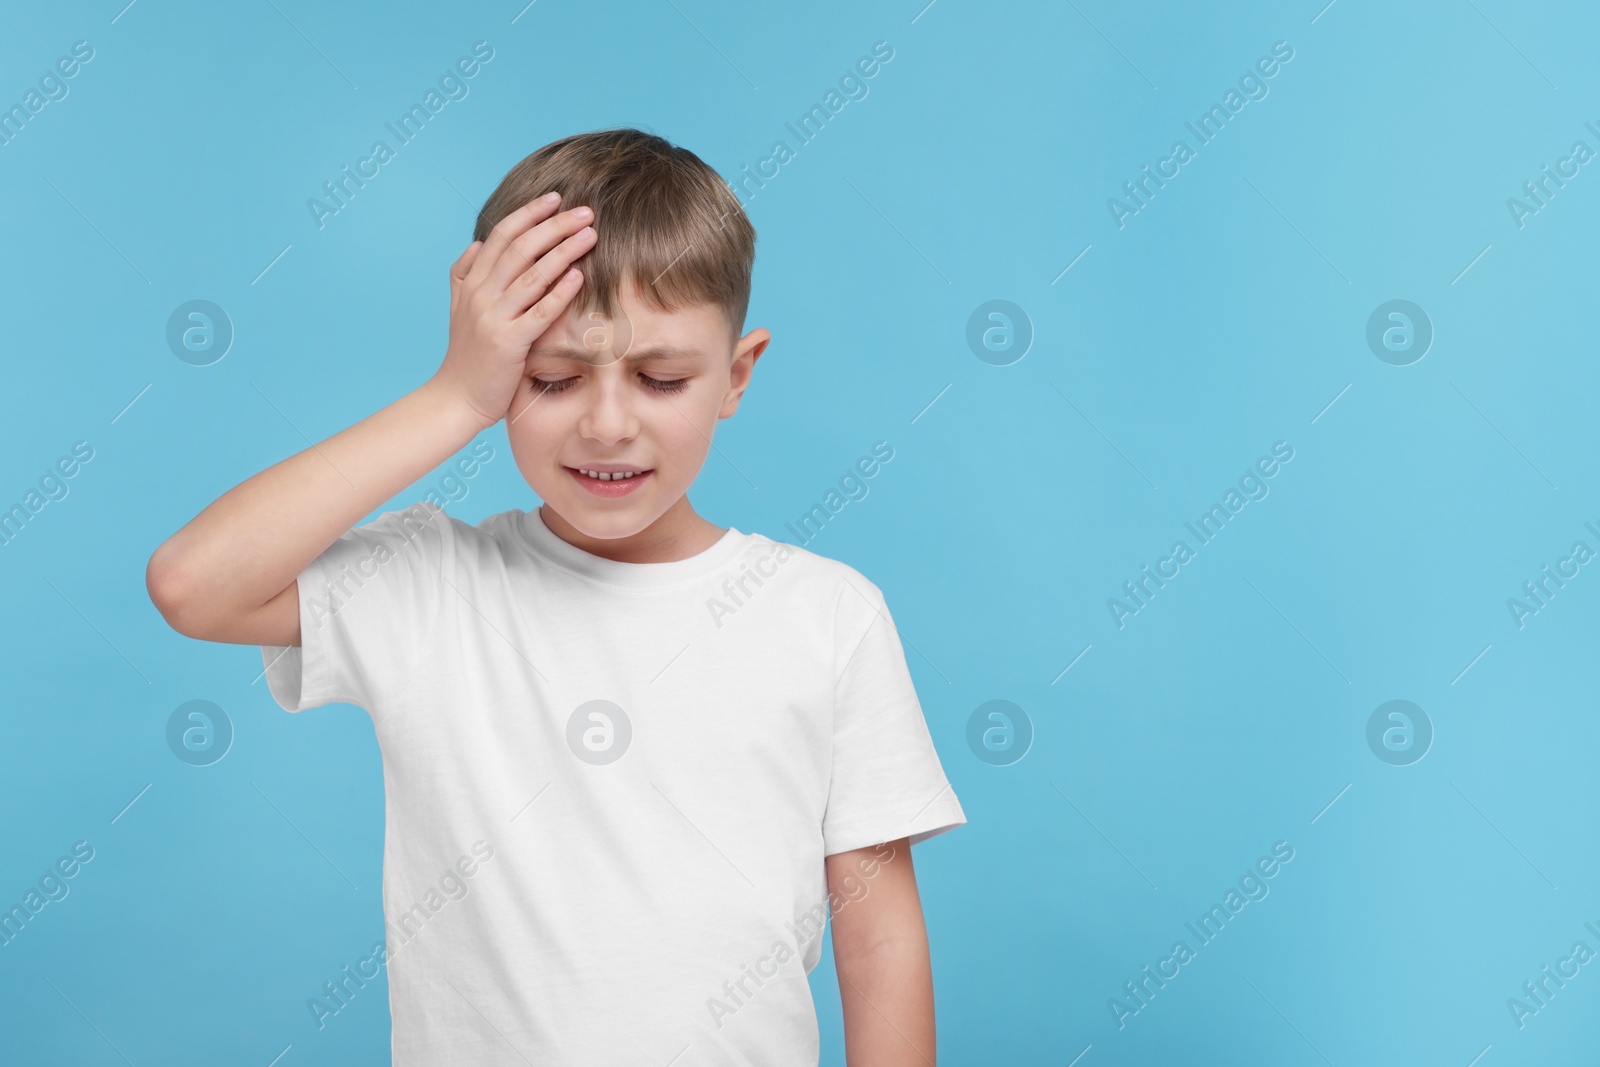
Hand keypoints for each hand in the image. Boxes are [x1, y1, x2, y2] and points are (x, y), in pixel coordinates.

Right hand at [431, 194, 597, 429]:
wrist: (455, 399)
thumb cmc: (466, 356)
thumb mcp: (458, 310)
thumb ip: (463, 275)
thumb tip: (475, 245)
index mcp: (472, 282)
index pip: (501, 235)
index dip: (529, 214)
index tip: (555, 198)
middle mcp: (480, 294)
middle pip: (520, 248)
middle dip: (554, 225)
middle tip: (585, 211)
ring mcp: (493, 317)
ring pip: (532, 274)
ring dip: (564, 250)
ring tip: (590, 234)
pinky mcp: (508, 343)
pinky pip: (539, 312)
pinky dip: (559, 292)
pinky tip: (579, 275)